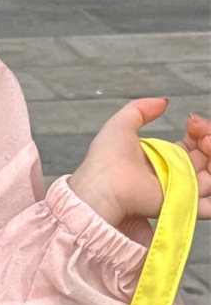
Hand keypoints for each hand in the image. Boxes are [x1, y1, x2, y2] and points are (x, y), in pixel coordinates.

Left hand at [67, 99, 210, 225]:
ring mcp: (180, 190)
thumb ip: (141, 109)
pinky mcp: (184, 202)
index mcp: (162, 159)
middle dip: (210, 138)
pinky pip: (209, 202)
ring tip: (206, 142)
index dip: (199, 130)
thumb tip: (163, 102)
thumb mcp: (121, 124)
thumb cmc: (107, 158)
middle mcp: (174, 175)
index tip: (191, 121)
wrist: (105, 184)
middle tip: (202, 133)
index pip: (193, 145)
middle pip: (207, 157)